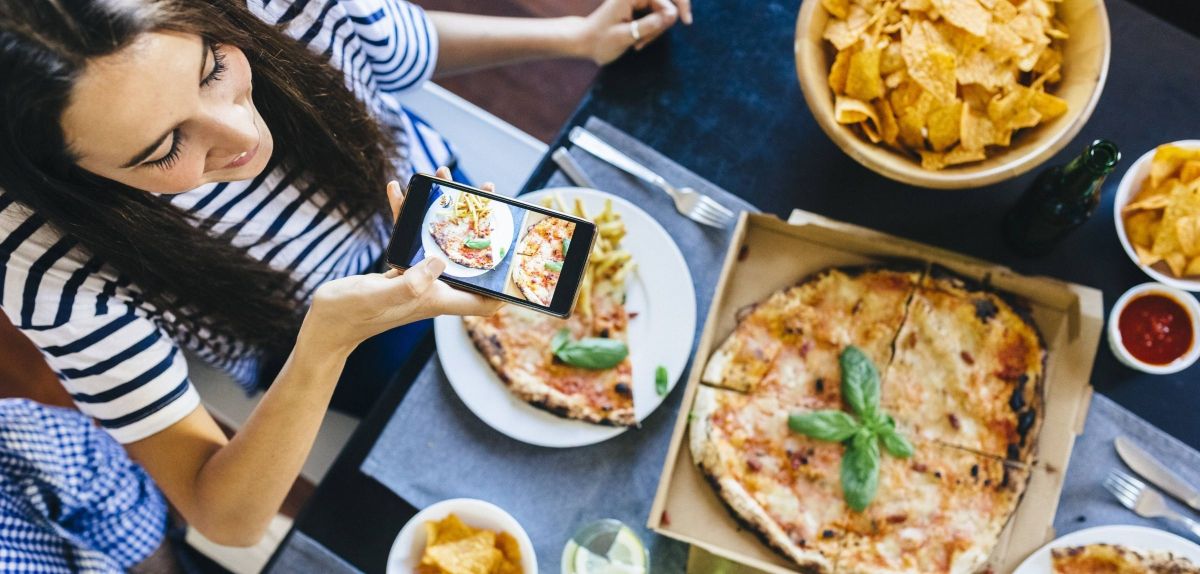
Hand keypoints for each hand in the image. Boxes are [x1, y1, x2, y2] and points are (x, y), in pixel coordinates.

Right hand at [313, 167, 503, 351]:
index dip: (504, 284)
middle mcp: (433, 288)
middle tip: (480, 190)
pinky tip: (396, 190)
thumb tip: (437, 261)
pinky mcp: (398, 270)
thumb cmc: (351, 315)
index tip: (515, 254)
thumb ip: (411, 283)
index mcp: (438, 299)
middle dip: (476, 223)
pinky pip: (410, 237)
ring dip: (440, 208)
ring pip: (440, 239)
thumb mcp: (381, 297)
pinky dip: (406, 214)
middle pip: (468, 257)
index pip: (485, 300)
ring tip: (441, 176)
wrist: (325, 324)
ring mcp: (417, 278)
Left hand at [579, 0, 690, 65]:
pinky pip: (655, 16)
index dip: (680, 5)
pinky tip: (639, 42)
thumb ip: (648, 25)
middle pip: (665, 3)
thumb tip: (671, 15)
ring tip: (638, 45)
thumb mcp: (625, 37)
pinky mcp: (637, 6)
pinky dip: (651, 30)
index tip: (687, 21)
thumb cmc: (599, 40)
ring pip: (662, 11)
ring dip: (655, 30)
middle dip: (662, 24)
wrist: (584, 42)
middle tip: (643, 43)